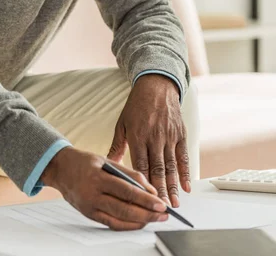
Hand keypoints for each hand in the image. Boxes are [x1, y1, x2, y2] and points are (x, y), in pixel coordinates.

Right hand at [41, 146, 168, 230]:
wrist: (60, 169)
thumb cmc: (84, 162)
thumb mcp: (105, 160)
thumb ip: (127, 173)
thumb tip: (148, 189)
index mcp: (98, 178)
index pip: (126, 191)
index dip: (145, 199)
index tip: (161, 203)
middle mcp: (93, 195)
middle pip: (124, 209)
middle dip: (147, 214)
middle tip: (163, 215)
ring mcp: (90, 207)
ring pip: (119, 220)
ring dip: (140, 221)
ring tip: (154, 219)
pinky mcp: (89, 215)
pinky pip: (111, 224)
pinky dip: (127, 225)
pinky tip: (139, 222)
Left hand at [107, 74, 189, 207]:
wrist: (156, 86)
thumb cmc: (136, 106)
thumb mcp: (122, 123)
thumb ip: (117, 146)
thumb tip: (108, 164)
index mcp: (137, 135)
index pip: (140, 165)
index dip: (143, 184)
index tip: (143, 200)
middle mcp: (154, 137)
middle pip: (157, 169)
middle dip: (160, 191)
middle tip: (162, 209)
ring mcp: (169, 135)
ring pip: (172, 165)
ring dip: (174, 186)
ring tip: (175, 202)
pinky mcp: (180, 133)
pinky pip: (184, 156)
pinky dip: (186, 171)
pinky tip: (187, 186)